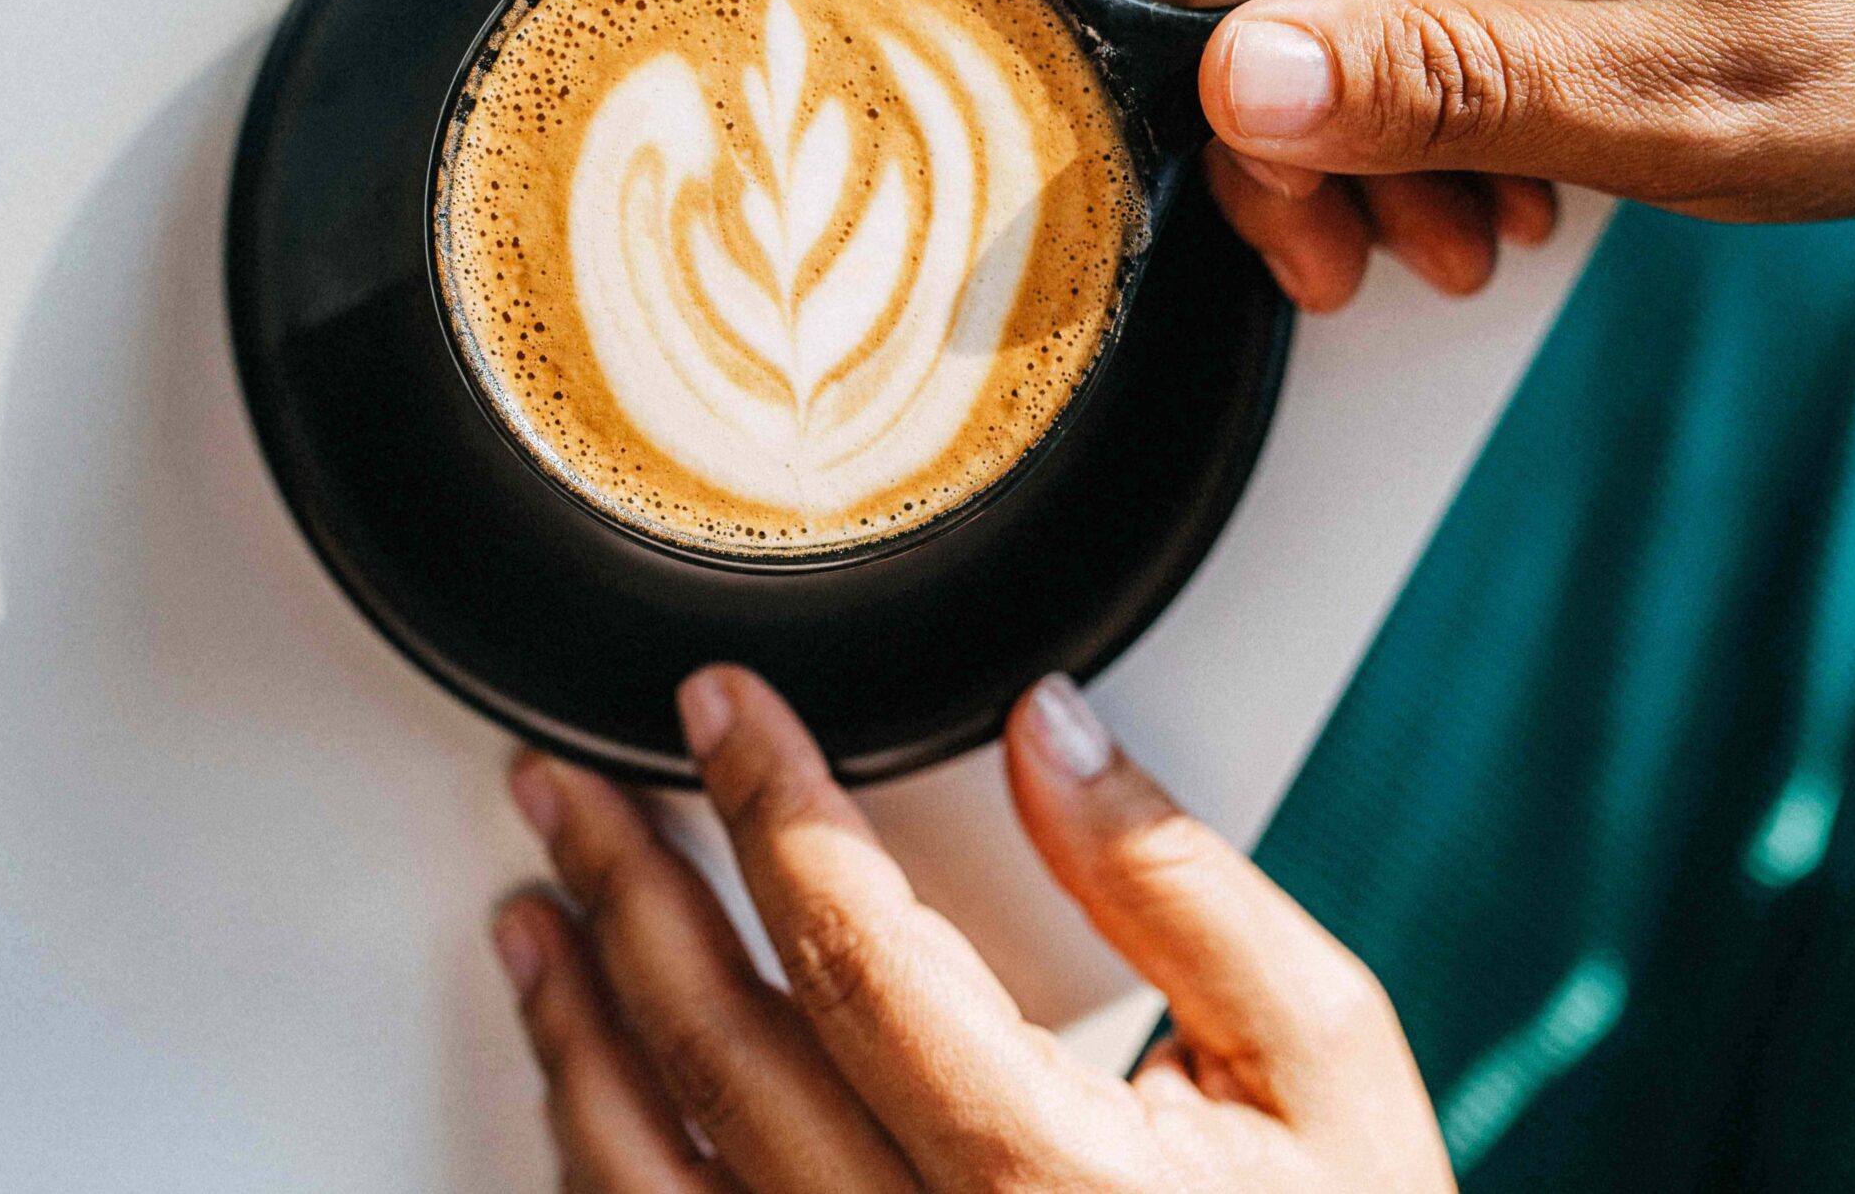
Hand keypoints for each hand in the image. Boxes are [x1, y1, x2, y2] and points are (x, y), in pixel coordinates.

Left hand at [491, 667, 1453, 1192]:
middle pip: (724, 1062)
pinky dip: (600, 1162)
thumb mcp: (1319, 1060)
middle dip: (630, 894)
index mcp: (1053, 1181)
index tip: (720, 709)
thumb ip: (1181, 885)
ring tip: (536, 918)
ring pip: (653, 1182)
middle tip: (567, 787)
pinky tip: (581, 1083)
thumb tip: (1054, 728)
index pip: (862, 959)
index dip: (773, 811)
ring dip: (576, 1032)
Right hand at [1160, 0, 1854, 309]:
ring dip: (1372, 138)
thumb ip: (1447, 80)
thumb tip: (1241, 71)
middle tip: (1368, 259)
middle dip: (1299, 134)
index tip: (1293, 199)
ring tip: (1473, 232)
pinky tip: (1512, 174)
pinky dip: (1438, 102)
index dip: (1220, 69)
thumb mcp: (1675, 98)